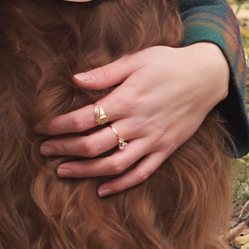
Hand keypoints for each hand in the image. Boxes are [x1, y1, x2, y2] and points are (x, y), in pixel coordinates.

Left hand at [35, 43, 230, 195]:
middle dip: (64, 149)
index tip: (41, 127)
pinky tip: (101, 189)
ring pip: (113, 164)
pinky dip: (120, 185)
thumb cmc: (168, 63)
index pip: (83, 118)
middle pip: (93, 145)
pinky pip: (141, 173)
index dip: (58, 125)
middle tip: (44, 150)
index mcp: (127, 99)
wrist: (207, 76)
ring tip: (62, 171)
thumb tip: (74, 80)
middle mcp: (138, 124)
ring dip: (85, 171)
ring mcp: (152, 140)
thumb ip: (105, 72)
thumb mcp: (136, 60)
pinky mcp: (165, 150)